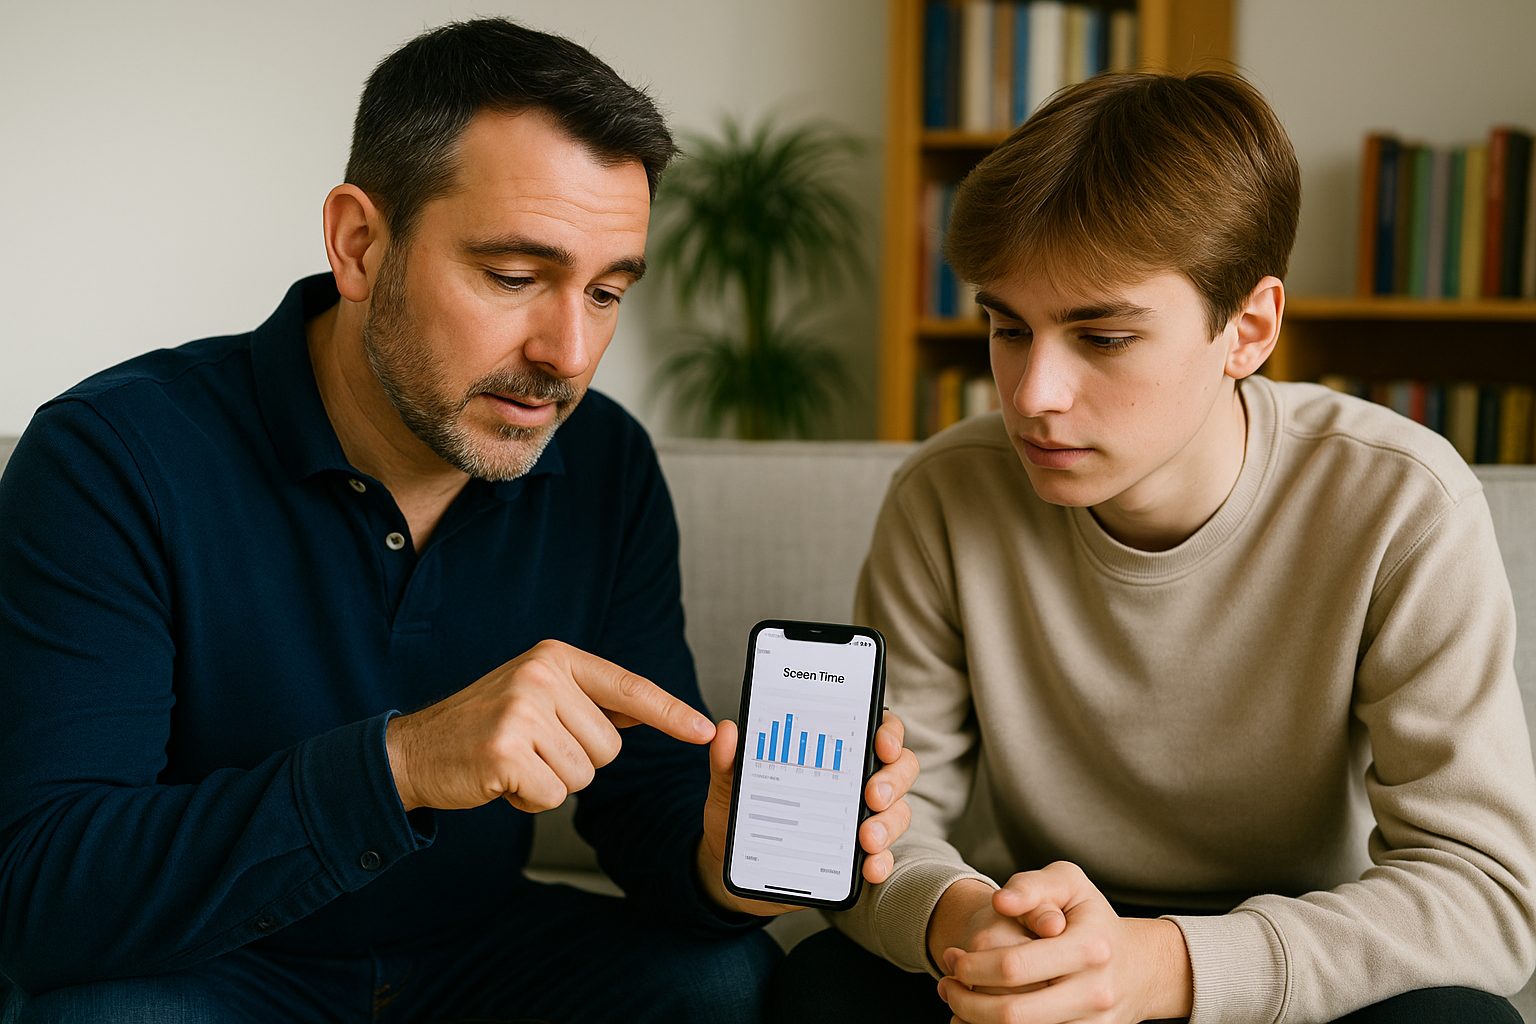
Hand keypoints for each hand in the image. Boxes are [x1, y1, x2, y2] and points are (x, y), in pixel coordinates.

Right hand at [385, 639, 714, 812]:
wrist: (415, 750)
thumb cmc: (486, 725)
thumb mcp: (540, 695)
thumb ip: (593, 700)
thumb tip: (653, 709)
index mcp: (556, 657)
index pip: (629, 687)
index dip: (670, 713)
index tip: (704, 731)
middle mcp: (542, 676)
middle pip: (609, 747)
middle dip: (577, 761)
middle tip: (532, 748)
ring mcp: (522, 711)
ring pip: (583, 775)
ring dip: (552, 781)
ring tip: (515, 761)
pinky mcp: (505, 750)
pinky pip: (552, 795)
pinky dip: (529, 800)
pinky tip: (501, 778)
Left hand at [695, 710, 919, 915]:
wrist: (728, 865)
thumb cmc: (738, 812)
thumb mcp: (729, 785)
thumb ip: (728, 760)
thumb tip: (727, 732)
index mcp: (831, 752)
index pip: (875, 729)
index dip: (888, 732)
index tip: (880, 744)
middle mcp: (854, 781)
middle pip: (898, 768)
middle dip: (894, 779)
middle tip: (874, 794)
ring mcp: (859, 818)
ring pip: (897, 812)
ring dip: (889, 823)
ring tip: (867, 837)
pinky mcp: (854, 856)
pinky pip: (882, 856)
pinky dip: (881, 861)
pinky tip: (870, 867)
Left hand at [934, 862, 1192, 1023]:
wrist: (1140, 967)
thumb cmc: (1091, 918)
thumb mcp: (1069, 884)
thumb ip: (1031, 885)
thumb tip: (1001, 901)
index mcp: (1089, 947)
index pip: (1015, 966)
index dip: (973, 966)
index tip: (953, 958)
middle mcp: (1094, 991)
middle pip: (1013, 1013)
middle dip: (966, 1001)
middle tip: (946, 985)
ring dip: (977, 1023)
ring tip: (957, 1003)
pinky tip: (980, 1020)